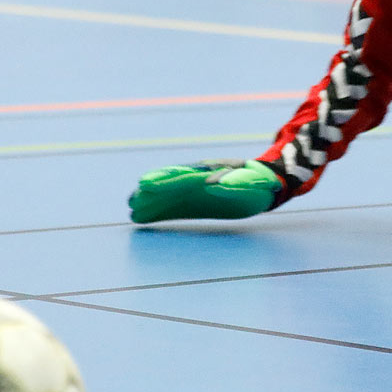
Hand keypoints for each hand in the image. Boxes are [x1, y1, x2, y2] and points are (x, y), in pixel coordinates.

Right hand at [129, 159, 282, 223]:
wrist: (260, 185)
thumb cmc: (257, 184)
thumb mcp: (251, 183)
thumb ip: (234, 183)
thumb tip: (214, 185)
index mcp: (208, 173)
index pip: (182, 177)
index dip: (164, 180)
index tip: (145, 184)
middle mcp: (194, 180)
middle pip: (168, 185)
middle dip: (150, 191)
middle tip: (131, 200)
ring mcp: (191, 193)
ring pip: (165, 197)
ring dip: (149, 202)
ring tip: (131, 209)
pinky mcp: (191, 205)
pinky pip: (171, 209)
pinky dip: (156, 213)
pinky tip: (141, 218)